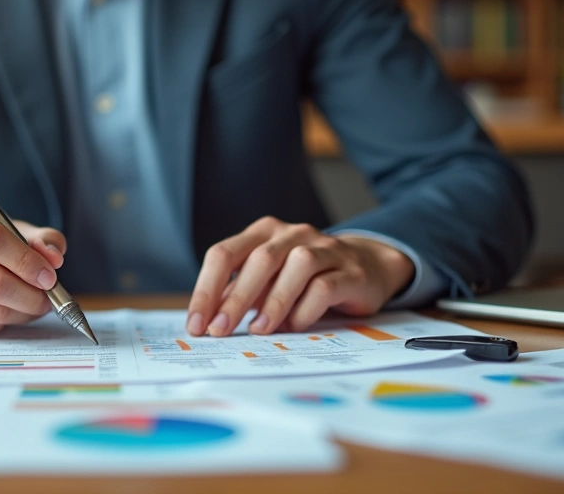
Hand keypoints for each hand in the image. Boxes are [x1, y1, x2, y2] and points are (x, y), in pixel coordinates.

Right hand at [0, 197, 66, 332]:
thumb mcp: (5, 222)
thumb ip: (38, 237)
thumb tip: (55, 258)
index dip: (26, 261)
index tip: (49, 275)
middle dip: (31, 295)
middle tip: (50, 297)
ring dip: (23, 311)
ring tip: (36, 303)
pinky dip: (5, 321)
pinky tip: (11, 309)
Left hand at [185, 217, 414, 336]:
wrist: (367, 267)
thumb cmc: (305, 278)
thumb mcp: (268, 281)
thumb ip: (239, 293)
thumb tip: (205, 320)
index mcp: (263, 232)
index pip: (224, 254)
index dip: (206, 289)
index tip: (196, 325)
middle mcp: (292, 234)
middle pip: (259, 260)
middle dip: (235, 299)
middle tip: (219, 332)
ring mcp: (324, 248)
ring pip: (295, 267)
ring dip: (273, 302)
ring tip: (258, 330)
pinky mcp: (350, 271)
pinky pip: (324, 287)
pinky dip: (305, 310)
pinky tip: (294, 327)